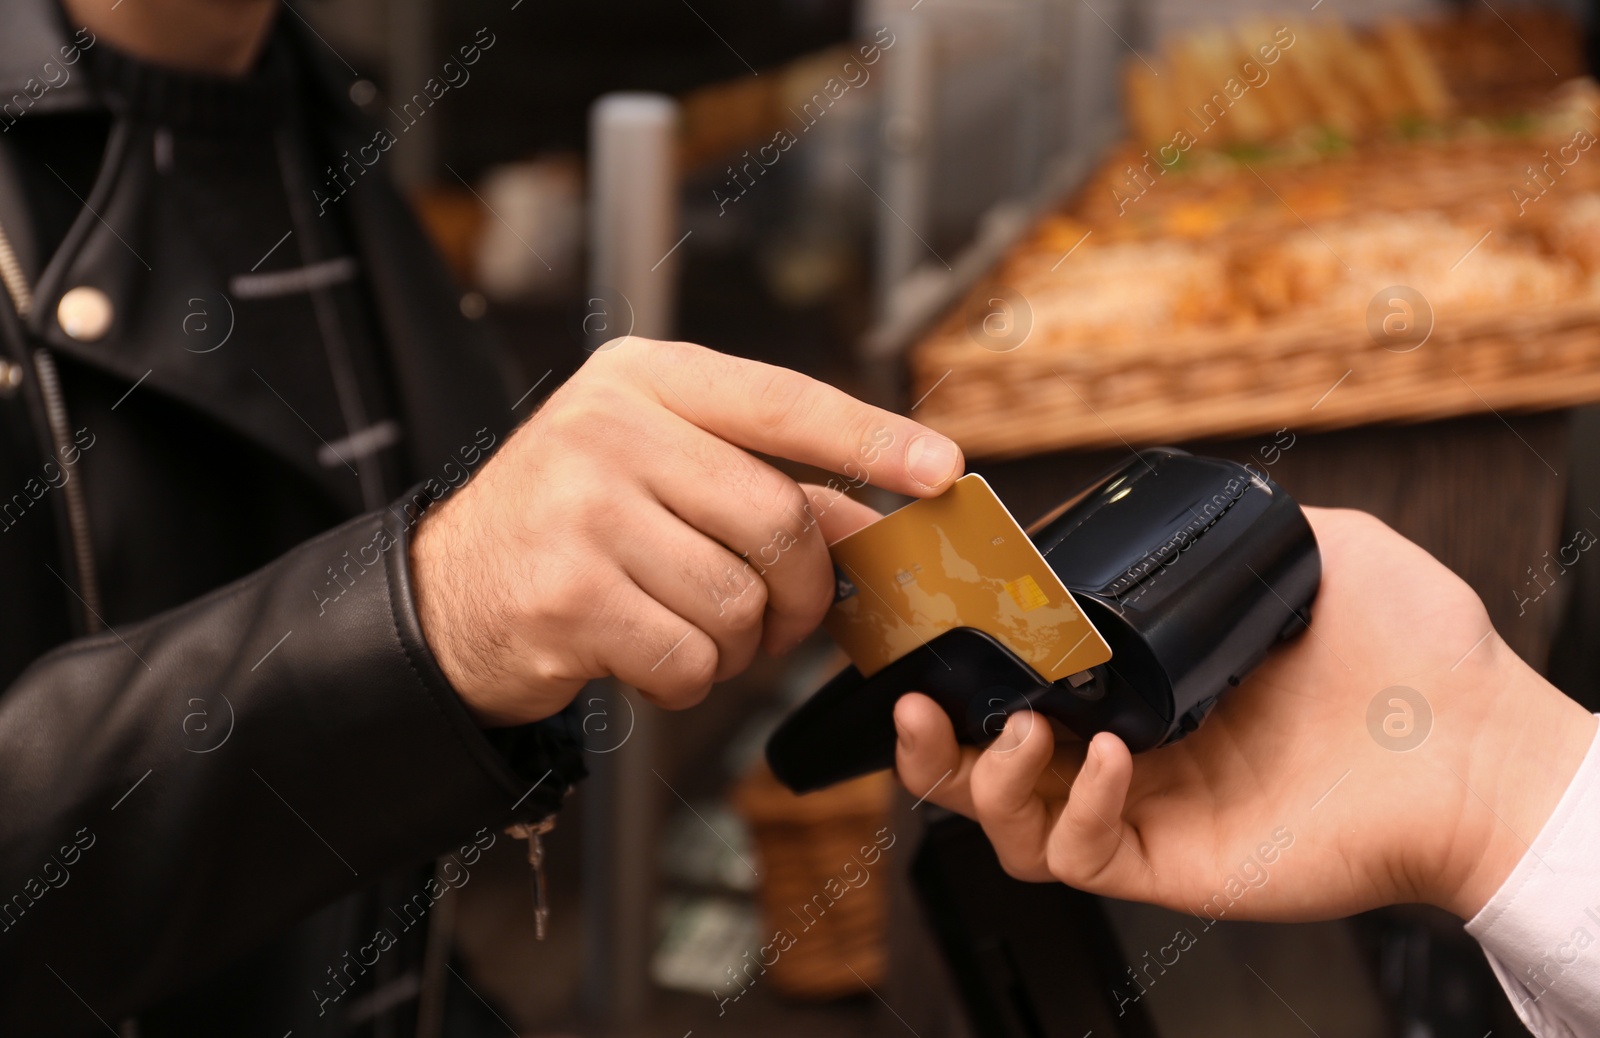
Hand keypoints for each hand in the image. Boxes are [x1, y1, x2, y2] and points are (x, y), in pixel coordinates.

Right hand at [411, 338, 958, 726]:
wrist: (447, 596)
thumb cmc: (571, 526)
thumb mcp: (656, 470)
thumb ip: (757, 481)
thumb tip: (875, 522)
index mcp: (641, 379)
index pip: (780, 402)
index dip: (871, 438)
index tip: (942, 469)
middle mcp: (607, 428)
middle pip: (777, 517)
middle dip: (804, 588)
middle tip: (788, 619)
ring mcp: (580, 510)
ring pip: (739, 599)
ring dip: (740, 643)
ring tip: (696, 632)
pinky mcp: (566, 596)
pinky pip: (690, 657)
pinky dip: (692, 679)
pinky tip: (651, 658)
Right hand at [894, 507, 1595, 921]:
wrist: (1487, 750)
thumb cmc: (1423, 658)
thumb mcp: (1326, 551)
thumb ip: (1249, 529)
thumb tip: (1184, 502)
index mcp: (1146, 685)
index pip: (1026, 682)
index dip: (967, 663)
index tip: (935, 623)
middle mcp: (1129, 752)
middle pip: (985, 764)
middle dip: (928, 742)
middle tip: (913, 700)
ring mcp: (1147, 812)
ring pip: (1009, 824)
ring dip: (980, 779)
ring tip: (1009, 731)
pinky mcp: (1173, 865)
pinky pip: (1082, 857)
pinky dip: (1077, 808)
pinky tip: (1110, 757)